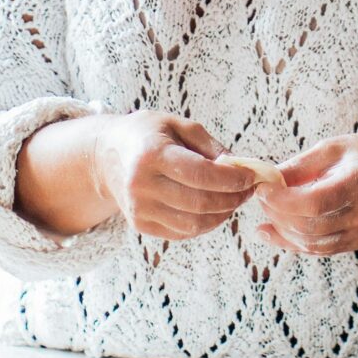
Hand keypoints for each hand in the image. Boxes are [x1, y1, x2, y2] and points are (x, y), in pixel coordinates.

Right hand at [94, 113, 257, 243]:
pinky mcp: (140, 225)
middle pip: (199, 203)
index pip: (200, 174)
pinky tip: (214, 209)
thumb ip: (210, 146)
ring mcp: (139, 209)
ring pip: (194, 224)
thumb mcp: (177, 125)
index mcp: (151, 154)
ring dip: (222, 215)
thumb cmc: (147, 135)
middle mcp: (141, 185)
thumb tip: (241, 168)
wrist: (105, 155)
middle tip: (248, 190)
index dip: (232, 179)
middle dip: (232, 199)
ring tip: (234, 199)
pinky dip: (205, 224)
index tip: (251, 176)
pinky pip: (182, 232)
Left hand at [252, 134, 357, 259]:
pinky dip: (293, 242)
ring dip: (282, 230)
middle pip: (310, 225)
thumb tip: (268, 179)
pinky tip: (273, 231)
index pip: (315, 202)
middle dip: (278, 213)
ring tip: (267, 211)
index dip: (283, 200)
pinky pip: (320, 250)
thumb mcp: (336, 148)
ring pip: (312, 243)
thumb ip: (301, 165)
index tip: (262, 188)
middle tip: (261, 197)